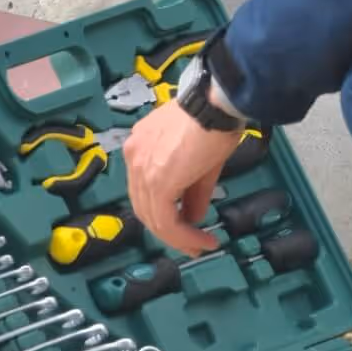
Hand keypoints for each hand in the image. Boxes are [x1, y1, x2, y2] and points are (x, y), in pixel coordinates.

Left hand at [122, 98, 241, 254]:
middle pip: (145, 206)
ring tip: (199, 245)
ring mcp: (142, 170)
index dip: (164, 210)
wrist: (217, 105)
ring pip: (153, 217)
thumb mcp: (202, 160)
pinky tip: (199, 240)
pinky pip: (165, 220)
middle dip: (169, 230)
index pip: (146, 188)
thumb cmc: (214, 117)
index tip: (186, 225)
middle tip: (191, 243)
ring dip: (177, 237)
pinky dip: (181, 236)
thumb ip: (194, 191)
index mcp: (142, 145)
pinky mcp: (156, 182)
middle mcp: (134, 156)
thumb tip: (194, 217)